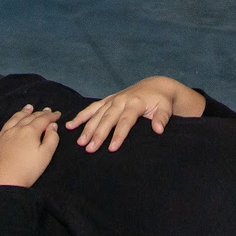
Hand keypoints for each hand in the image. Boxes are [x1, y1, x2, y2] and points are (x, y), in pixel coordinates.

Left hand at [0, 105, 60, 187]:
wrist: (2, 183)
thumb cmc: (26, 171)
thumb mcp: (45, 156)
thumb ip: (52, 139)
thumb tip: (52, 126)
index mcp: (30, 132)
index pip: (43, 120)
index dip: (51, 116)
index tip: (57, 114)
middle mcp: (16, 129)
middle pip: (29, 117)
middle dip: (39, 113)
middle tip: (46, 110)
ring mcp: (2, 134)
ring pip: (13, 118)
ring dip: (22, 112)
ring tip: (28, 107)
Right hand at [65, 76, 204, 152]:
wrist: (155, 86)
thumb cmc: (161, 101)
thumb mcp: (165, 109)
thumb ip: (161, 118)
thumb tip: (158, 129)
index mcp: (135, 102)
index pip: (126, 120)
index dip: (119, 134)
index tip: (112, 148)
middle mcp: (121, 100)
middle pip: (108, 118)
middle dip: (98, 134)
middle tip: (90, 149)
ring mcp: (112, 100)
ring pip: (97, 114)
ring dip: (87, 128)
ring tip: (80, 142)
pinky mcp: (107, 100)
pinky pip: (92, 108)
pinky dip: (81, 116)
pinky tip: (70, 125)